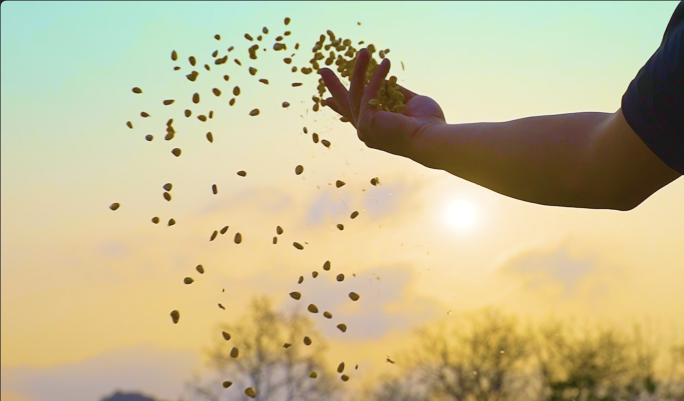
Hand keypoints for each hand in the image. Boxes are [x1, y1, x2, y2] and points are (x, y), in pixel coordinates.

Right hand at [320, 48, 445, 161]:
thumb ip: (393, 92)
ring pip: (355, 93)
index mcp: (375, 130)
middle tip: (323, 70)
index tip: (327, 100)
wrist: (432, 136)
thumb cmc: (427, 123)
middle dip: (334, 87)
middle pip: (346, 105)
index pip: (354, 115)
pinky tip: (386, 63)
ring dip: (359, 69)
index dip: (340, 105)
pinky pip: (369, 91)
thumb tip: (386, 80)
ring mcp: (365, 128)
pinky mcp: (368, 120)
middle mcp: (366, 132)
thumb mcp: (407, 102)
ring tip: (364, 50)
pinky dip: (377, 76)